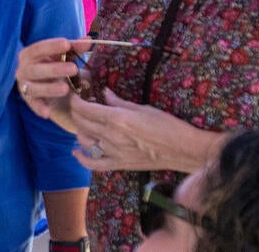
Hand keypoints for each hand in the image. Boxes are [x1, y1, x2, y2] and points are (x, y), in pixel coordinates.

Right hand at [17, 38, 90, 131]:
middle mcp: (24, 69)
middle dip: (54, 69)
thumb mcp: (63, 55)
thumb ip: (75, 48)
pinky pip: (33, 104)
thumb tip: (88, 40)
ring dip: (49, 88)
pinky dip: (39, 108)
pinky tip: (47, 113)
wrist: (45, 82)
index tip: (67, 44)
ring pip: (34, 88)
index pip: (38, 48)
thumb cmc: (54, 63)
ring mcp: (25, 85)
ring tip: (65, 88)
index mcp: (30, 54)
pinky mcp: (29, 100)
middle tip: (74, 69)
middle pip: (36, 69)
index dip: (51, 46)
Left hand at [71, 89, 214, 172]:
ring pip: (83, 140)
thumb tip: (104, 93)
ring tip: (84, 123)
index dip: (76, 100)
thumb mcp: (143, 108)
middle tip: (80, 106)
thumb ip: (119, 102)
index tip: (76, 95)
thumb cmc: (167, 125)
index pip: (85, 108)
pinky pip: (93, 164)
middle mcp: (110, 136)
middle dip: (76, 112)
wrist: (182, 150)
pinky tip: (77, 151)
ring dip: (80, 130)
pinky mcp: (118, 164)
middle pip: (81, 123)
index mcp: (117, 118)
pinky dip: (81, 158)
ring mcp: (112, 152)